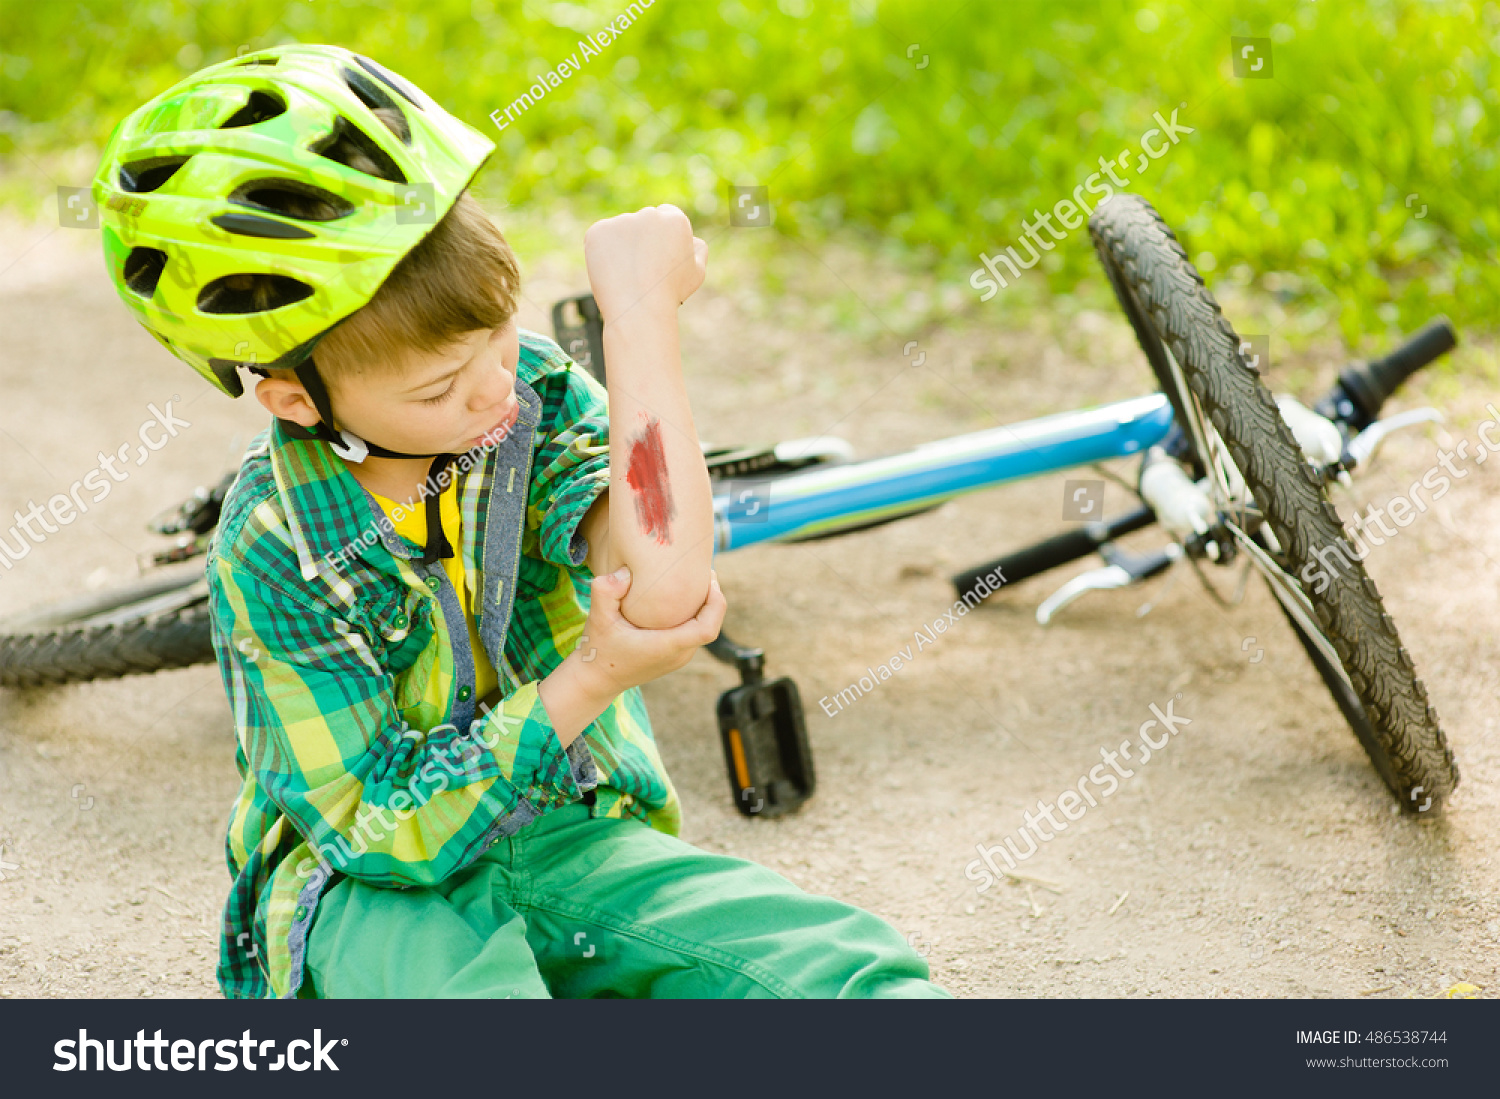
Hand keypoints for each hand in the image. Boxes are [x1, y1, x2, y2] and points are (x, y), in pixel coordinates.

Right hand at [572, 565, 724, 697]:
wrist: (596, 679)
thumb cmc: (598, 649)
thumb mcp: (597, 618)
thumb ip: (606, 591)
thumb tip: (626, 571)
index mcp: (666, 646)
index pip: (707, 628)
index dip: (716, 602)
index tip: (709, 579)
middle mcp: (678, 655)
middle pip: (711, 625)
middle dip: (713, 598)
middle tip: (705, 571)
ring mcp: (678, 658)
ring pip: (705, 629)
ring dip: (706, 606)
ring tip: (696, 580)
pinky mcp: (675, 657)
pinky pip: (695, 633)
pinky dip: (696, 615)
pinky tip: (683, 597)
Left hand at [583, 204, 707, 324]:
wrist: (639, 309)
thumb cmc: (670, 294)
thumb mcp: (696, 272)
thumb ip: (697, 249)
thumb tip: (691, 238)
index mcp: (675, 219)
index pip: (666, 216)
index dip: (661, 238)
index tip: (656, 256)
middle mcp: (648, 214)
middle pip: (642, 221)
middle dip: (641, 239)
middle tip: (640, 269)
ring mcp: (621, 221)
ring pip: (620, 231)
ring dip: (621, 246)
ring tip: (626, 275)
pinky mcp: (598, 231)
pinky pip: (600, 238)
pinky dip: (602, 253)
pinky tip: (612, 272)